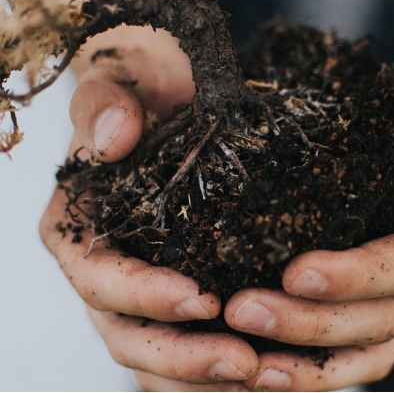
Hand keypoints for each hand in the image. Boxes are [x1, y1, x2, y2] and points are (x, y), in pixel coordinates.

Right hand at [40, 38, 259, 385]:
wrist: (165, 96)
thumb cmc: (139, 91)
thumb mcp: (119, 82)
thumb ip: (105, 105)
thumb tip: (113, 139)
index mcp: (79, 230)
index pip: (100, 278)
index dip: (143, 295)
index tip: (200, 297)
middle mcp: (105, 271)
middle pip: (128, 334)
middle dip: (182, 356)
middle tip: (241, 362)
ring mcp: (141, 290)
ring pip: (157, 356)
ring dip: (201, 378)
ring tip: (256, 377)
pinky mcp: (178, 293)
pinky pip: (188, 345)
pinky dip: (214, 372)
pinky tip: (261, 372)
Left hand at [217, 56, 393, 390]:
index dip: (359, 274)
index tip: (295, 271)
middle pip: (384, 316)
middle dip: (314, 322)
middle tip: (243, 311)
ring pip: (369, 349)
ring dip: (310, 362)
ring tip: (249, 364)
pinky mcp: (378, 301)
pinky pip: (355, 352)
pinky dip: (315, 371)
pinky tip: (265, 371)